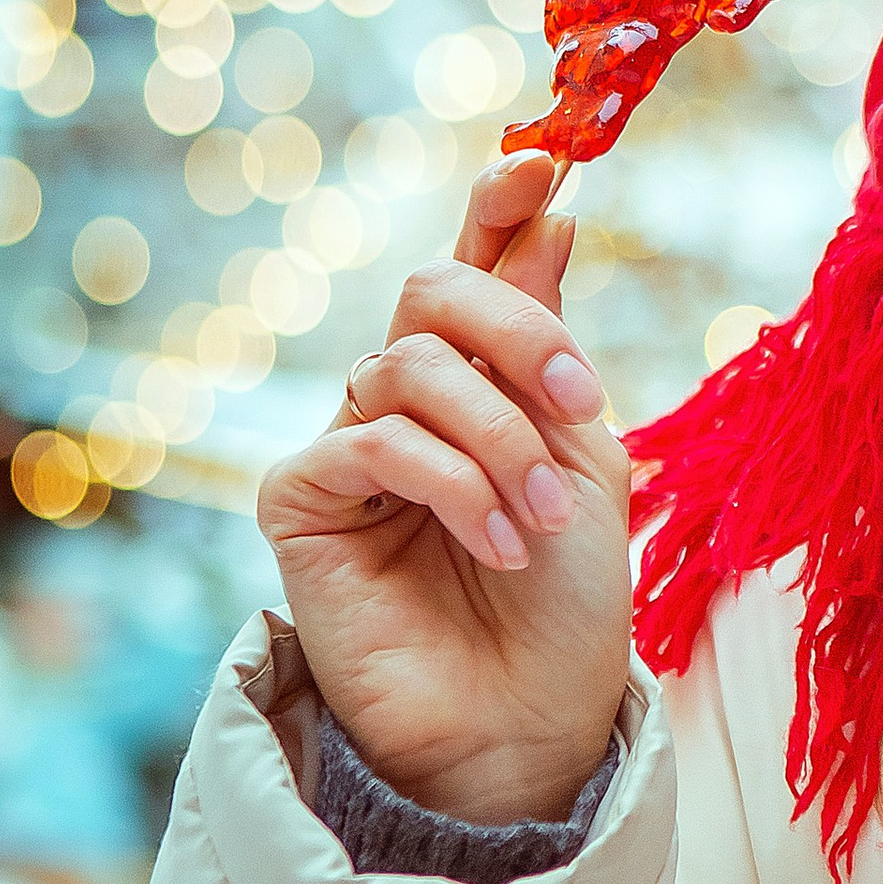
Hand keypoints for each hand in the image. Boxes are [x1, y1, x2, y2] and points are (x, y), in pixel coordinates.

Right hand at [257, 152, 634, 822]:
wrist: (530, 720)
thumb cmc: (565, 604)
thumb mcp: (583, 454)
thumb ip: (550, 342)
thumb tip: (545, 207)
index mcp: (477, 382)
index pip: (470, 269)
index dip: (494, 208)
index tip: (543, 163)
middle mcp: (402, 401)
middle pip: (430, 293)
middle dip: (517, 329)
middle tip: (579, 396)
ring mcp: (345, 446)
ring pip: (406, 367)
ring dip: (498, 438)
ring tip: (542, 519)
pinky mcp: (298, 502)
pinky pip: (372, 442)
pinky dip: (451, 482)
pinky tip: (496, 540)